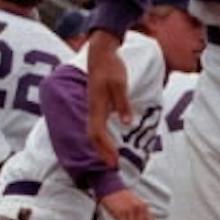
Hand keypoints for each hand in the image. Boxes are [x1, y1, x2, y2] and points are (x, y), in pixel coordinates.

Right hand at [86, 32, 129, 165]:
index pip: (97, 133)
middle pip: (93, 136)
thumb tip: (126, 122)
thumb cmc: (111, 67)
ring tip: (111, 158)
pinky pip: (96, 126)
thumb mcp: (120, 84)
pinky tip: (109, 142)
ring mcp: (93, 107)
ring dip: (101, 146)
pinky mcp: (96, 105)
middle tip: (113, 166)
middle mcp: (92, 109)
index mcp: (97, 106)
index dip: (104, 148)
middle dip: (102, 152)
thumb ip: (123, 104)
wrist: (101, 54)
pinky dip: (101, 137)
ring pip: (93, 132)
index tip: (114, 160)